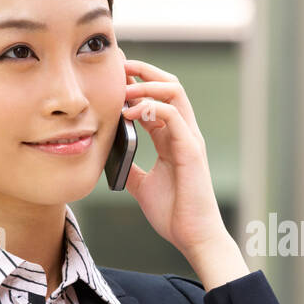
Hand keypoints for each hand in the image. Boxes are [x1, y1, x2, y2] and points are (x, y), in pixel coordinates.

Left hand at [120, 59, 230, 261]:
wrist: (193, 236)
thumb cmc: (174, 214)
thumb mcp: (142, 186)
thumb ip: (131, 168)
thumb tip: (110, 159)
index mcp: (173, 139)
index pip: (157, 98)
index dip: (136, 83)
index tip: (113, 77)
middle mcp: (184, 133)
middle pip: (169, 85)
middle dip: (143, 71)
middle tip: (118, 67)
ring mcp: (190, 139)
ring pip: (174, 92)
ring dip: (146, 84)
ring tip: (122, 88)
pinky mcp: (191, 149)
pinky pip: (173, 116)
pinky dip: (150, 108)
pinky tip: (129, 114)